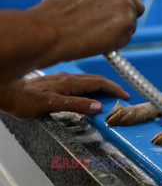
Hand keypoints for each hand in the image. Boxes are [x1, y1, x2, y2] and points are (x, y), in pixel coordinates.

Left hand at [0, 72, 129, 118]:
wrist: (6, 92)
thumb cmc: (24, 99)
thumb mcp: (52, 105)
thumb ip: (76, 105)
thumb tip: (97, 107)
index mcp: (70, 82)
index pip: (99, 82)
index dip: (114, 88)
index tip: (125, 95)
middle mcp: (67, 78)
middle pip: (96, 80)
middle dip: (112, 87)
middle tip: (122, 96)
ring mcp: (61, 79)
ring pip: (88, 81)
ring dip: (102, 87)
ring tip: (110, 96)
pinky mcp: (56, 83)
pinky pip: (80, 83)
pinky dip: (91, 88)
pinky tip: (88, 94)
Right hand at [27, 0, 144, 61]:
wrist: (50, 32)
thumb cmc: (54, 13)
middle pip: (138, 2)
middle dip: (129, 11)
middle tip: (112, 21)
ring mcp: (125, 7)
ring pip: (134, 20)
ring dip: (122, 26)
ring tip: (99, 31)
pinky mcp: (126, 26)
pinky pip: (129, 34)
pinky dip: (118, 39)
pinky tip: (100, 39)